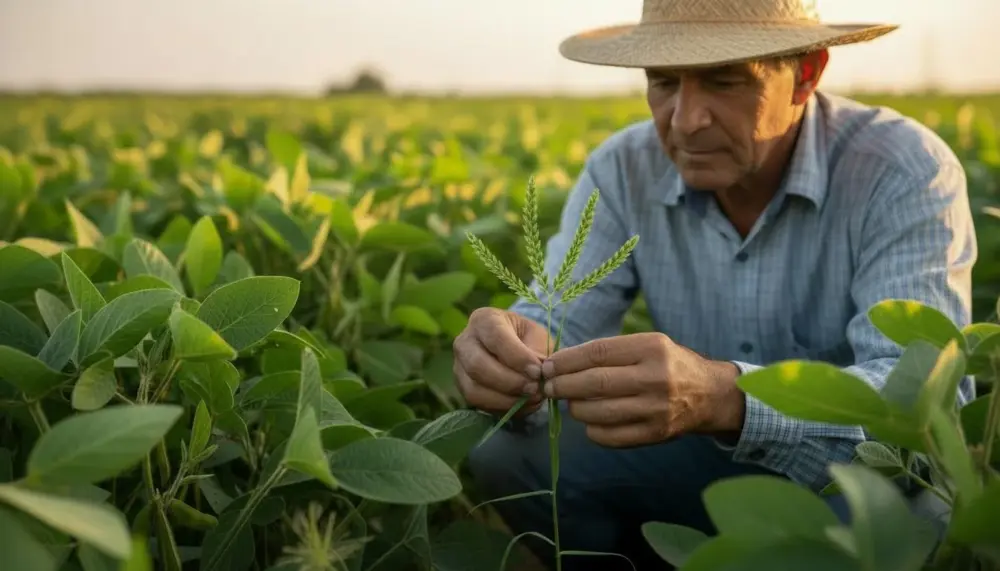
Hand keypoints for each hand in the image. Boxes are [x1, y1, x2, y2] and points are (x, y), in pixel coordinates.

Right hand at [453, 308, 550, 416]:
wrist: (513, 348)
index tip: (537, 371)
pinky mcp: (462, 388)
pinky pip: (478, 403)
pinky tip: (523, 404)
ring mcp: (459, 366)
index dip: (517, 357)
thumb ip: (538, 352)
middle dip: (510, 381)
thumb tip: (539, 375)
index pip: (495, 337)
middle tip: (534, 388)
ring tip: (531, 398)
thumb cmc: (526, 338)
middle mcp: (464, 341)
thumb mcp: (537, 336)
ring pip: (474, 389)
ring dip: (506, 399)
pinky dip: (502, 408)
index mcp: (483, 320)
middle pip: (478, 366)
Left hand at [541, 332, 744, 446]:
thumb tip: (560, 363)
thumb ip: (610, 352)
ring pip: (598, 412)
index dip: (566, 361)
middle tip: (548, 386)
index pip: (597, 353)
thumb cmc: (668, 365)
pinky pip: (609, 436)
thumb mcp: (648, 345)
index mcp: (651, 348)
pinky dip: (592, 430)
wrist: (709, 395)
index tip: (548, 366)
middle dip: (562, 385)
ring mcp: (656, 409)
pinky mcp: (655, 434)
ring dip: (575, 408)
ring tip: (570, 402)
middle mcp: (655, 378)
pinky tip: (590, 421)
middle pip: (594, 383)